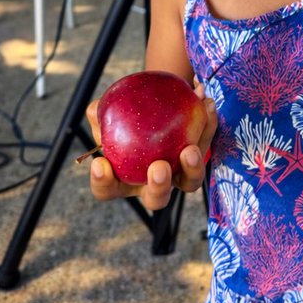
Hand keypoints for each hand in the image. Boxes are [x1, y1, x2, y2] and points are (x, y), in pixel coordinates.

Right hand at [86, 83, 215, 210]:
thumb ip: (100, 113)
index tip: (100, 164)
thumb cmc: (127, 115)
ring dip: (192, 167)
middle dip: (158, 187)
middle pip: (157, 198)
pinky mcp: (200, 156)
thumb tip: (95, 111)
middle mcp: (153, 184)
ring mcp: (179, 174)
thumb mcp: (111, 113)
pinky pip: (205, 143)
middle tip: (158, 167)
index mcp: (123, 179)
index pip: (108, 189)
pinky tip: (206, 103)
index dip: (102, 182)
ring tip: (189, 149)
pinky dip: (207, 124)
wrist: (157, 105)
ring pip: (189, 181)